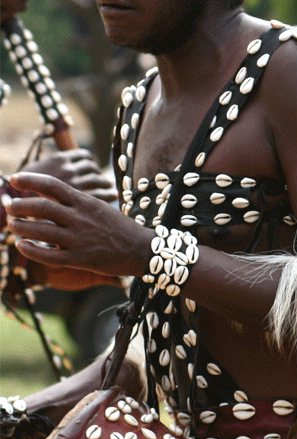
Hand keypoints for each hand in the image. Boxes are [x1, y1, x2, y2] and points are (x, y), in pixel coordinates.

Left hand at [6, 171, 151, 278]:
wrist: (142, 249)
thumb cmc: (118, 227)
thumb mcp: (99, 207)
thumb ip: (75, 202)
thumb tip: (47, 195)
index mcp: (86, 202)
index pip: (53, 185)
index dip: (30, 181)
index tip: (13, 179)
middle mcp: (80, 218)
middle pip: (40, 207)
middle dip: (18, 206)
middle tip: (10, 207)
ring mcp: (79, 239)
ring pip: (39, 231)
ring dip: (20, 227)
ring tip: (12, 225)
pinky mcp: (80, 259)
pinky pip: (48, 255)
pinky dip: (31, 249)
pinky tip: (22, 245)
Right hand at [20, 150, 117, 202]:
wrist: (19, 202)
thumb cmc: (27, 188)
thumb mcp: (39, 170)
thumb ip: (54, 167)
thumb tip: (69, 164)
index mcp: (60, 159)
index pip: (83, 155)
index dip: (90, 160)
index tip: (92, 166)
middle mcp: (69, 169)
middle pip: (92, 167)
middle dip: (97, 172)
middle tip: (102, 178)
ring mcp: (76, 183)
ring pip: (98, 179)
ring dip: (105, 182)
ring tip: (108, 185)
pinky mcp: (82, 198)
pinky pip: (102, 193)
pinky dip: (109, 193)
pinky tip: (113, 194)